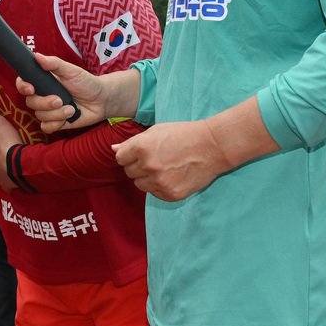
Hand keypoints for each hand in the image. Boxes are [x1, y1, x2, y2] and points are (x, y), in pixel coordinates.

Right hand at [20, 53, 107, 131]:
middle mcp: (42, 96)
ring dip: (56, 114)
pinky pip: (46, 127)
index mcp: (43, 81)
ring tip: (72, 109)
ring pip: (39, 115)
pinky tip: (69, 117)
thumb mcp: (71, 70)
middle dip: (45, 103)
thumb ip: (54, 64)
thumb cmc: (86, 82)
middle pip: (30, 102)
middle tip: (60, 100)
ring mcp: (48, 110)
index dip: (23, 87)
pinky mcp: (54, 123)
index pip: (23, 83)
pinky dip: (57, 124)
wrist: (102, 100)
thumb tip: (37, 56)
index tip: (31, 89)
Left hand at [112, 121, 232, 200]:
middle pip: (129, 172)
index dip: (129, 155)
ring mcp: (160, 182)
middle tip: (157, 158)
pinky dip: (160, 187)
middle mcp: (148, 166)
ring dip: (147, 178)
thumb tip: (113, 149)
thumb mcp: (155, 132)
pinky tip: (173, 176)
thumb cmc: (183, 134)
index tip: (141, 152)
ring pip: (140, 185)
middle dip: (138, 166)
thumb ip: (131, 142)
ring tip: (165, 167)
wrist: (213, 146)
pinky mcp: (171, 194)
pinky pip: (154, 194)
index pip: (120, 158)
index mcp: (141, 148)